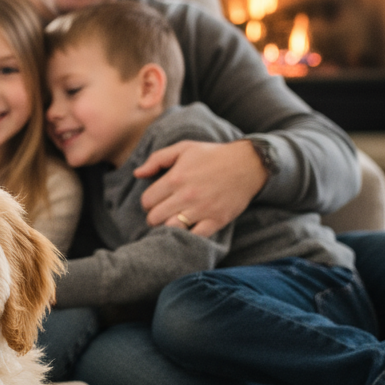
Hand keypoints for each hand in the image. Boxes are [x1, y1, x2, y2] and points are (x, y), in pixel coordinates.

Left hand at [134, 139, 267, 237]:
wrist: (248, 164)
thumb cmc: (212, 155)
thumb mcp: (183, 148)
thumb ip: (157, 159)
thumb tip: (137, 173)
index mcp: (175, 178)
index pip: (147, 201)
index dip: (148, 202)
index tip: (155, 201)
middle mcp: (186, 196)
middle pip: (154, 218)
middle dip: (154, 217)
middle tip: (162, 213)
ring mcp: (202, 209)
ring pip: (171, 229)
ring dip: (168, 227)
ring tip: (173, 221)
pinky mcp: (217, 220)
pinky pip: (195, 237)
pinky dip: (188, 235)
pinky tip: (189, 228)